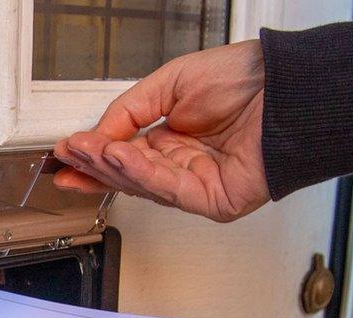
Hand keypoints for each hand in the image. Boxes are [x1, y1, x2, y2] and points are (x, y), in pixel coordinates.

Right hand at [53, 40, 269, 221]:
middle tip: (68, 155)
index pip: (125, 157)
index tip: (66, 152)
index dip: (94, 155)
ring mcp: (199, 186)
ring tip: (88, 150)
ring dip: (113, 167)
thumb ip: (130, 111)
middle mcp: (184, 166)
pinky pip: (170, 190)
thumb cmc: (244, 80)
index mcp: (174, 141)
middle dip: (96, 165)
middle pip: (129, 176)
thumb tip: (97, 136)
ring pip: (145, 185)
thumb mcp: (170, 85)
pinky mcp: (214, 201)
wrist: (286, 85)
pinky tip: (120, 156)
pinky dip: (141, 173)